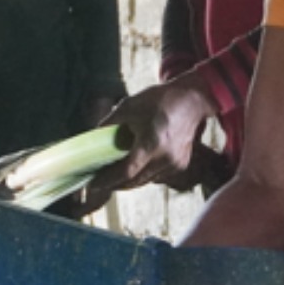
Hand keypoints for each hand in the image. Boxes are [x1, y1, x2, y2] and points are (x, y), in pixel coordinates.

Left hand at [102, 77, 218, 190]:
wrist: (191, 100)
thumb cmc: (159, 100)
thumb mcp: (128, 106)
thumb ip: (109, 123)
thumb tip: (92, 136)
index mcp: (151, 145)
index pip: (126, 172)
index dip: (107, 180)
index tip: (93, 184)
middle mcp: (165, 159)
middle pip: (135, 182)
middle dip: (115, 184)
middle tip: (99, 181)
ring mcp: (175, 164)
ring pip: (146, 181)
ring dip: (130, 181)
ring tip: (114, 176)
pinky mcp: (181, 165)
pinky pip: (157, 176)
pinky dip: (145, 175)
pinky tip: (136, 167)